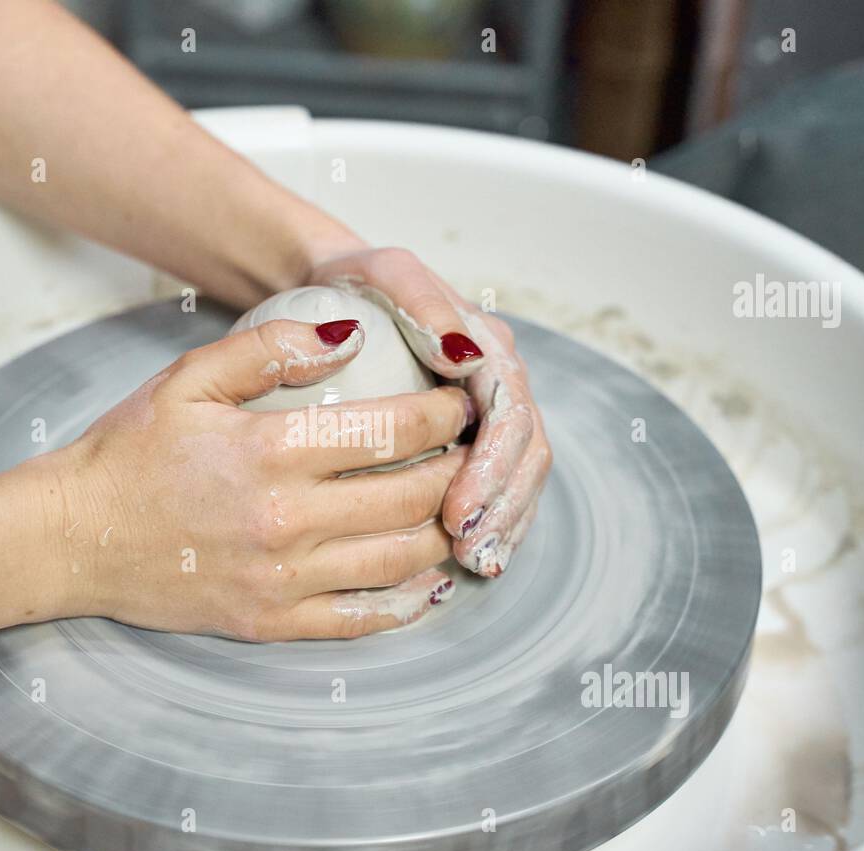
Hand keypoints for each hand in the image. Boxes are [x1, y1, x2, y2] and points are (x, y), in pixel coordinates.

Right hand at [41, 318, 472, 640]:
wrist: (73, 538)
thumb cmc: (129, 452)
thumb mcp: (188, 379)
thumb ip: (269, 350)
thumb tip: (351, 336)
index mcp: (270, 453)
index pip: (390, 431)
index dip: (443, 416)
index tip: (460, 405)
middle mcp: (285, 521)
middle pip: (411, 497)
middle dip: (458, 469)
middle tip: (472, 453)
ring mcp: (281, 579)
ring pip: (399, 560)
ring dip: (442, 531)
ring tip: (455, 507)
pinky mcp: (270, 622)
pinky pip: (360, 620)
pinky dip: (406, 603)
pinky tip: (426, 581)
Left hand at [306, 246, 551, 576]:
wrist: (336, 285)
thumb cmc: (356, 281)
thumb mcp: (385, 272)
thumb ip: (423, 303)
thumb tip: (463, 355)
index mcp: (489, 348)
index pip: (510, 416)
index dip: (492, 469)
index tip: (459, 511)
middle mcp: (499, 382)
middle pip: (527, 455)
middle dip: (505, 508)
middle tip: (472, 553)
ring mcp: (488, 412)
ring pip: (518, 477)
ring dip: (504, 524)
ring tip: (477, 564)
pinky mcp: (467, 438)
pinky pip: (493, 485)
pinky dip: (489, 522)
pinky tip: (465, 558)